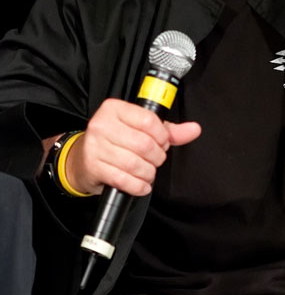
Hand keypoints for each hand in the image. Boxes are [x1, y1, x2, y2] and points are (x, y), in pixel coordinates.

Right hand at [64, 98, 200, 196]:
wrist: (81, 160)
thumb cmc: (114, 141)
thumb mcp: (139, 129)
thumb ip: (169, 130)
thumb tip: (194, 129)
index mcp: (114, 109)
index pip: (148, 121)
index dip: (162, 136)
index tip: (162, 142)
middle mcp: (102, 124)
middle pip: (144, 144)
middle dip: (157, 157)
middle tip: (155, 159)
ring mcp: (95, 146)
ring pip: (135, 163)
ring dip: (148, 173)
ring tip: (148, 172)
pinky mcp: (93, 167)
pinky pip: (124, 180)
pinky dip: (138, 186)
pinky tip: (141, 184)